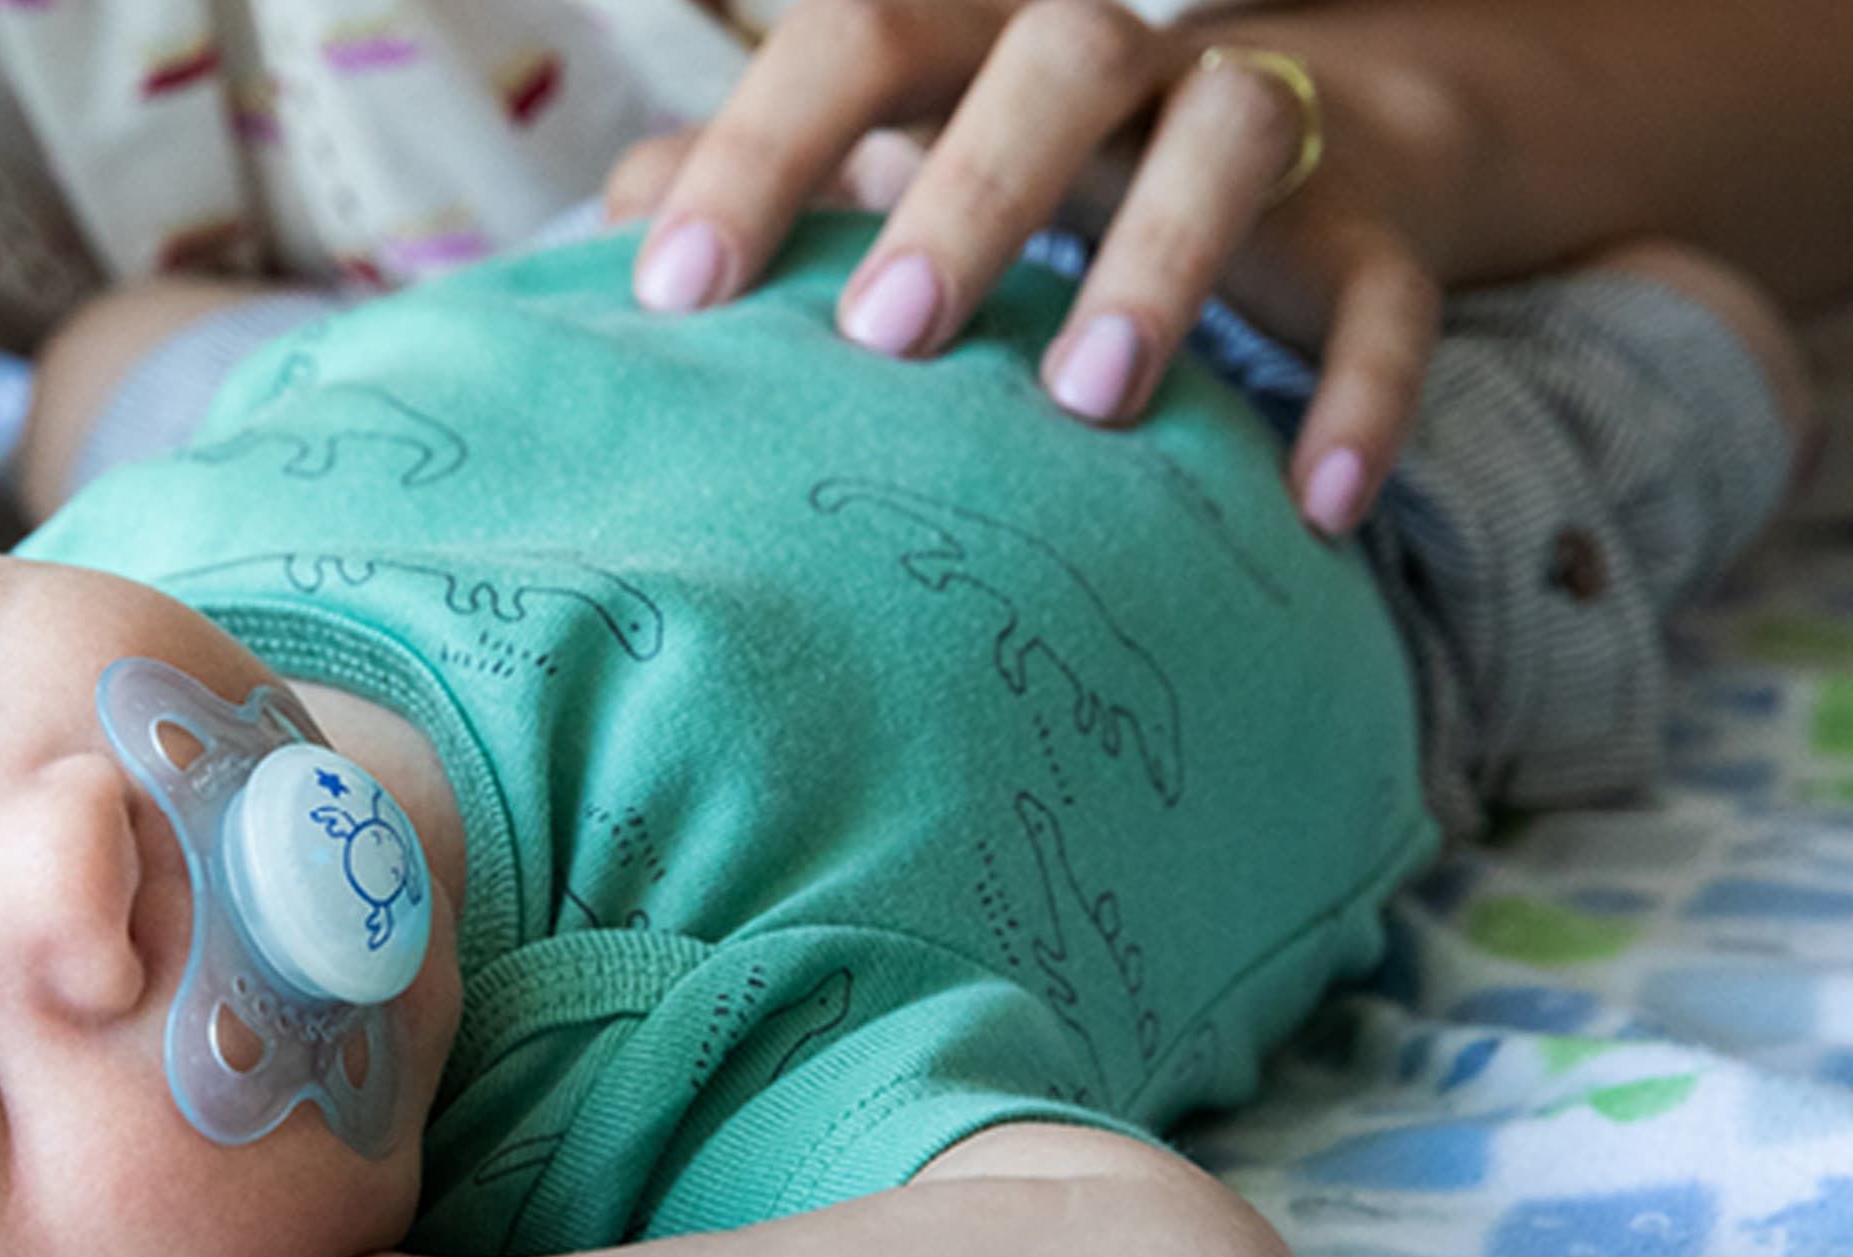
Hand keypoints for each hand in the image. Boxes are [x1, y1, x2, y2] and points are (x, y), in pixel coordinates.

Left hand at [610, 0, 1454, 534]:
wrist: (1294, 138)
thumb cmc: (1011, 182)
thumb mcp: (880, 180)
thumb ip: (748, 198)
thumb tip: (575, 261)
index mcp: (970, 48)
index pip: (858, 40)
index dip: (761, 152)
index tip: (675, 290)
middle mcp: (1112, 67)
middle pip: (1058, 56)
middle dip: (971, 193)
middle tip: (887, 338)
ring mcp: (1256, 134)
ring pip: (1227, 142)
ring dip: (1159, 261)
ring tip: (1087, 404)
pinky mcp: (1370, 233)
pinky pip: (1386, 295)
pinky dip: (1359, 394)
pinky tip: (1314, 504)